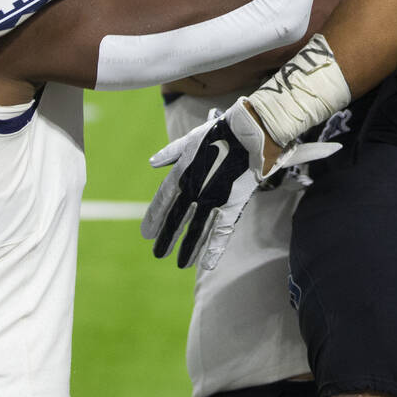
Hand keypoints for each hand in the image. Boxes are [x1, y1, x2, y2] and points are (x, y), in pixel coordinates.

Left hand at [140, 99, 336, 268]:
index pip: (162, 201)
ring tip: (179, 263)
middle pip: (175, 220)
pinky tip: (205, 264)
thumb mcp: (190, 140)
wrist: (250, 132)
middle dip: (167, 238)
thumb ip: (171, 153)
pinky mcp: (233, 204)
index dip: (153, 218)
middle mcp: (193, 189)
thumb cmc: (220, 132)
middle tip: (158, 253)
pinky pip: (221, 231)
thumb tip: (153, 163)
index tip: (146, 234)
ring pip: (197, 230)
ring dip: (188, 248)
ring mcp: (212, 199)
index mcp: (181, 173)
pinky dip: (213, 248)